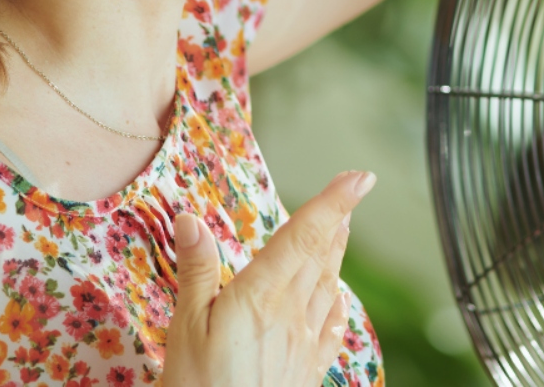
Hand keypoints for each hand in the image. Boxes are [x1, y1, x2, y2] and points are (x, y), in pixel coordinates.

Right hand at [163, 170, 375, 386]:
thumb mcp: (183, 329)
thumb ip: (196, 272)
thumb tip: (191, 218)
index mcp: (260, 297)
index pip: (302, 237)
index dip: (333, 203)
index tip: (359, 177)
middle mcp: (291, 316)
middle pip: (320, 257)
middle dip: (336, 220)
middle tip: (354, 190)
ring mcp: (302, 347)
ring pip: (327, 288)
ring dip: (337, 254)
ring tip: (344, 229)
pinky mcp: (305, 374)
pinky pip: (330, 331)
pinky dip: (338, 306)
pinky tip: (340, 299)